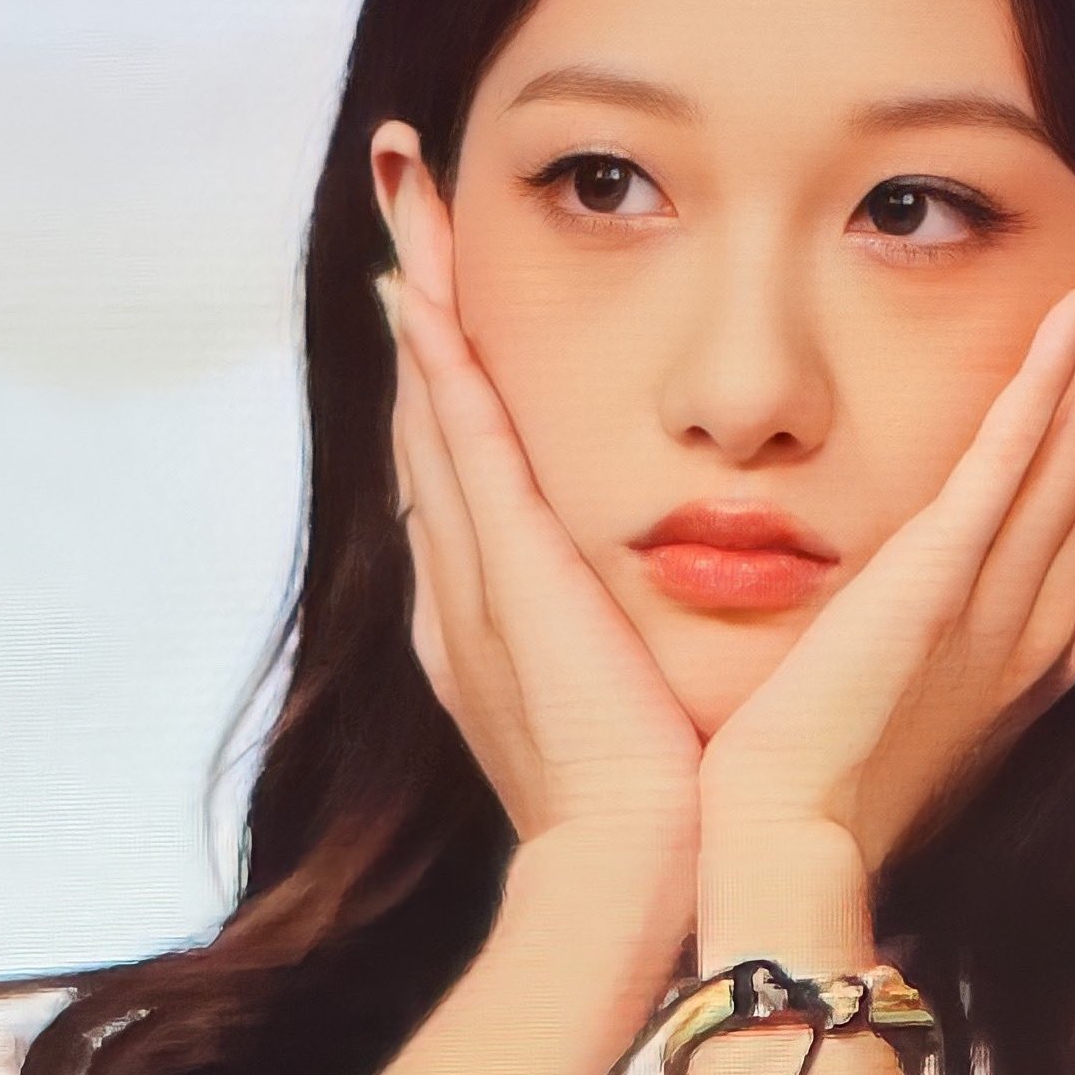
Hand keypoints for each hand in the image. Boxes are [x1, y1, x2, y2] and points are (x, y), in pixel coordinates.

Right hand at [380, 188, 705, 870]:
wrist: (637, 870)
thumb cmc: (658, 806)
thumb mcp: (642, 696)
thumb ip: (638, 631)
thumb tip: (669, 581)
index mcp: (497, 618)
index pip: (471, 472)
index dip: (452, 381)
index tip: (449, 298)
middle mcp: (468, 586)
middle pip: (434, 420)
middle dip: (419, 314)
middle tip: (407, 209)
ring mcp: (477, 574)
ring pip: (437, 408)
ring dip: (420, 303)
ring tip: (405, 204)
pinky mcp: (508, 573)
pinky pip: (466, 441)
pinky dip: (439, 361)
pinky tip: (423, 287)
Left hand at [696, 189, 1074, 874]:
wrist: (784, 846)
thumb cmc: (822, 781)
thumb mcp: (903, 686)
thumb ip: (930, 617)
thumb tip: (926, 576)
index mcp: (1033, 638)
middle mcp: (1040, 617)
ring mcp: (1001, 603)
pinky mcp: (941, 588)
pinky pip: (1011, 467)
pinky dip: (1050, 383)